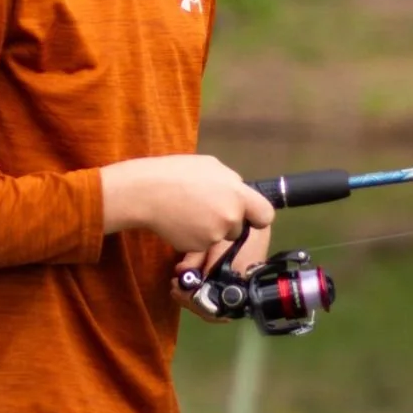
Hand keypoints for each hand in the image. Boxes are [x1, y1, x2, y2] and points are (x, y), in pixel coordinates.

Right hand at [101, 152, 271, 273]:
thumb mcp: (211, 166)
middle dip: (226, 222)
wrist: (147, 192)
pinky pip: (201, 244)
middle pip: (238, 228)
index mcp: (238, 194)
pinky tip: (180, 222)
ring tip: (188, 212)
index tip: (249, 216)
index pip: (266, 215)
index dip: (257, 216)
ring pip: (218, 237)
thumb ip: (231, 183)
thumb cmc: (177, 172)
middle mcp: (230, 217)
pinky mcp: (197, 247)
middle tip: (205, 208)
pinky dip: (193, 236)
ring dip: (209, 229)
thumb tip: (238, 193)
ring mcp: (214, 234)